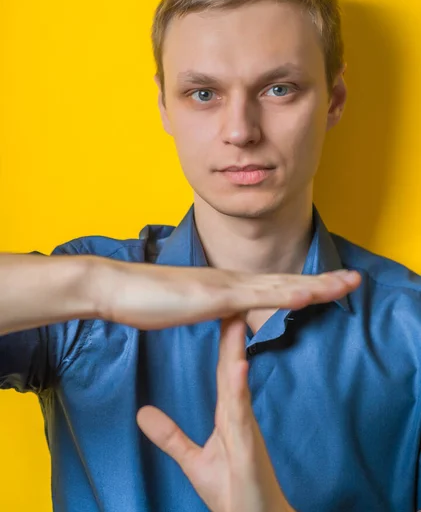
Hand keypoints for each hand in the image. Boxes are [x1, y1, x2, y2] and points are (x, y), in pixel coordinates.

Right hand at [95, 259, 359, 329]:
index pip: (275, 287)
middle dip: (323, 282)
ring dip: (316, 285)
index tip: (331, 287)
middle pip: (286, 282)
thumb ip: (209, 307)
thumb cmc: (145, 299)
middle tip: (355, 280)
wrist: (115, 287)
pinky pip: (254, 298)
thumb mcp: (186, 306)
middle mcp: (231, 281)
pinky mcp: (210, 297)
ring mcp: (223, 287)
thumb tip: (228, 313)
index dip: (306, 286)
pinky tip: (304, 296)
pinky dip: (283, 296)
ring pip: (279, 286)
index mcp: (227, 287)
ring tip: (347, 284)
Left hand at [137, 315, 295, 511]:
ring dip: (235, 353)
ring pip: (238, 386)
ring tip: (234, 322)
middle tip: (229, 298)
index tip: (217, 309)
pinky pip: (242, 416)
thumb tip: (143, 413)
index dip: (221, 340)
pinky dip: (238, 391)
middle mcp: (240, 416)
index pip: (223, 370)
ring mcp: (246, 430)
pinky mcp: (249, 449)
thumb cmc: (234, 493)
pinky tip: (237, 369)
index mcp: (230, 415)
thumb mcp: (194, 461)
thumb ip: (171, 436)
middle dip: (231, 334)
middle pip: (232, 368)